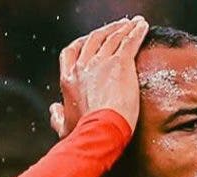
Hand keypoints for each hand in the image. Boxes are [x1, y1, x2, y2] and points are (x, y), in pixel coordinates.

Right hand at [49, 16, 148, 137]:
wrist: (101, 131)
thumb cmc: (84, 134)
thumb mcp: (65, 128)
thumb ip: (57, 117)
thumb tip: (53, 109)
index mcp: (69, 79)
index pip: (71, 52)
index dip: (81, 43)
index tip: (90, 40)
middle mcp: (83, 67)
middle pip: (93, 39)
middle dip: (105, 30)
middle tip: (117, 27)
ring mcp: (101, 63)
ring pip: (112, 37)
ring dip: (123, 28)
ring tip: (133, 23)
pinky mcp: (120, 63)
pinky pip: (129, 41)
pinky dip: (137, 31)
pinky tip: (143, 25)